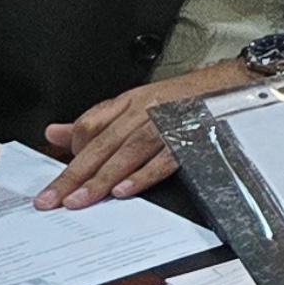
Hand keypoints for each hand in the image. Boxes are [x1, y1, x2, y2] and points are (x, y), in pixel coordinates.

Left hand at [41, 61, 255, 205]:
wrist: (231, 84)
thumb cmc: (182, 97)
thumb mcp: (134, 102)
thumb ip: (94, 121)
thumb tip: (55, 133)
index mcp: (129, 103)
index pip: (90, 126)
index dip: (71, 154)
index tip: (54, 183)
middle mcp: (144, 112)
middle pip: (102, 144)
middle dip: (74, 175)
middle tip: (52, 200)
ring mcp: (166, 124)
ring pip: (127, 153)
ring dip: (102, 179)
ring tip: (80, 200)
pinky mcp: (189, 137)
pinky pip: (162, 158)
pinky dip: (143, 175)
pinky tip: (125, 190)